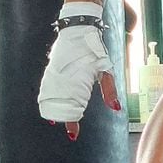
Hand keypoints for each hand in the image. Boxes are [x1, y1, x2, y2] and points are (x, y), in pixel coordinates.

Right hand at [37, 19, 119, 140]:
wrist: (78, 28)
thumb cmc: (94, 50)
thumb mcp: (105, 70)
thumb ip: (109, 90)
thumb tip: (115, 108)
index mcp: (77, 82)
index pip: (73, 108)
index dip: (72, 123)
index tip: (73, 134)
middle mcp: (64, 80)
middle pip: (60, 106)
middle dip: (63, 118)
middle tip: (67, 128)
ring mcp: (55, 74)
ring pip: (51, 97)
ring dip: (53, 109)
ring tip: (55, 120)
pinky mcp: (51, 69)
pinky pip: (47, 87)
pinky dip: (48, 97)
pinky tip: (50, 102)